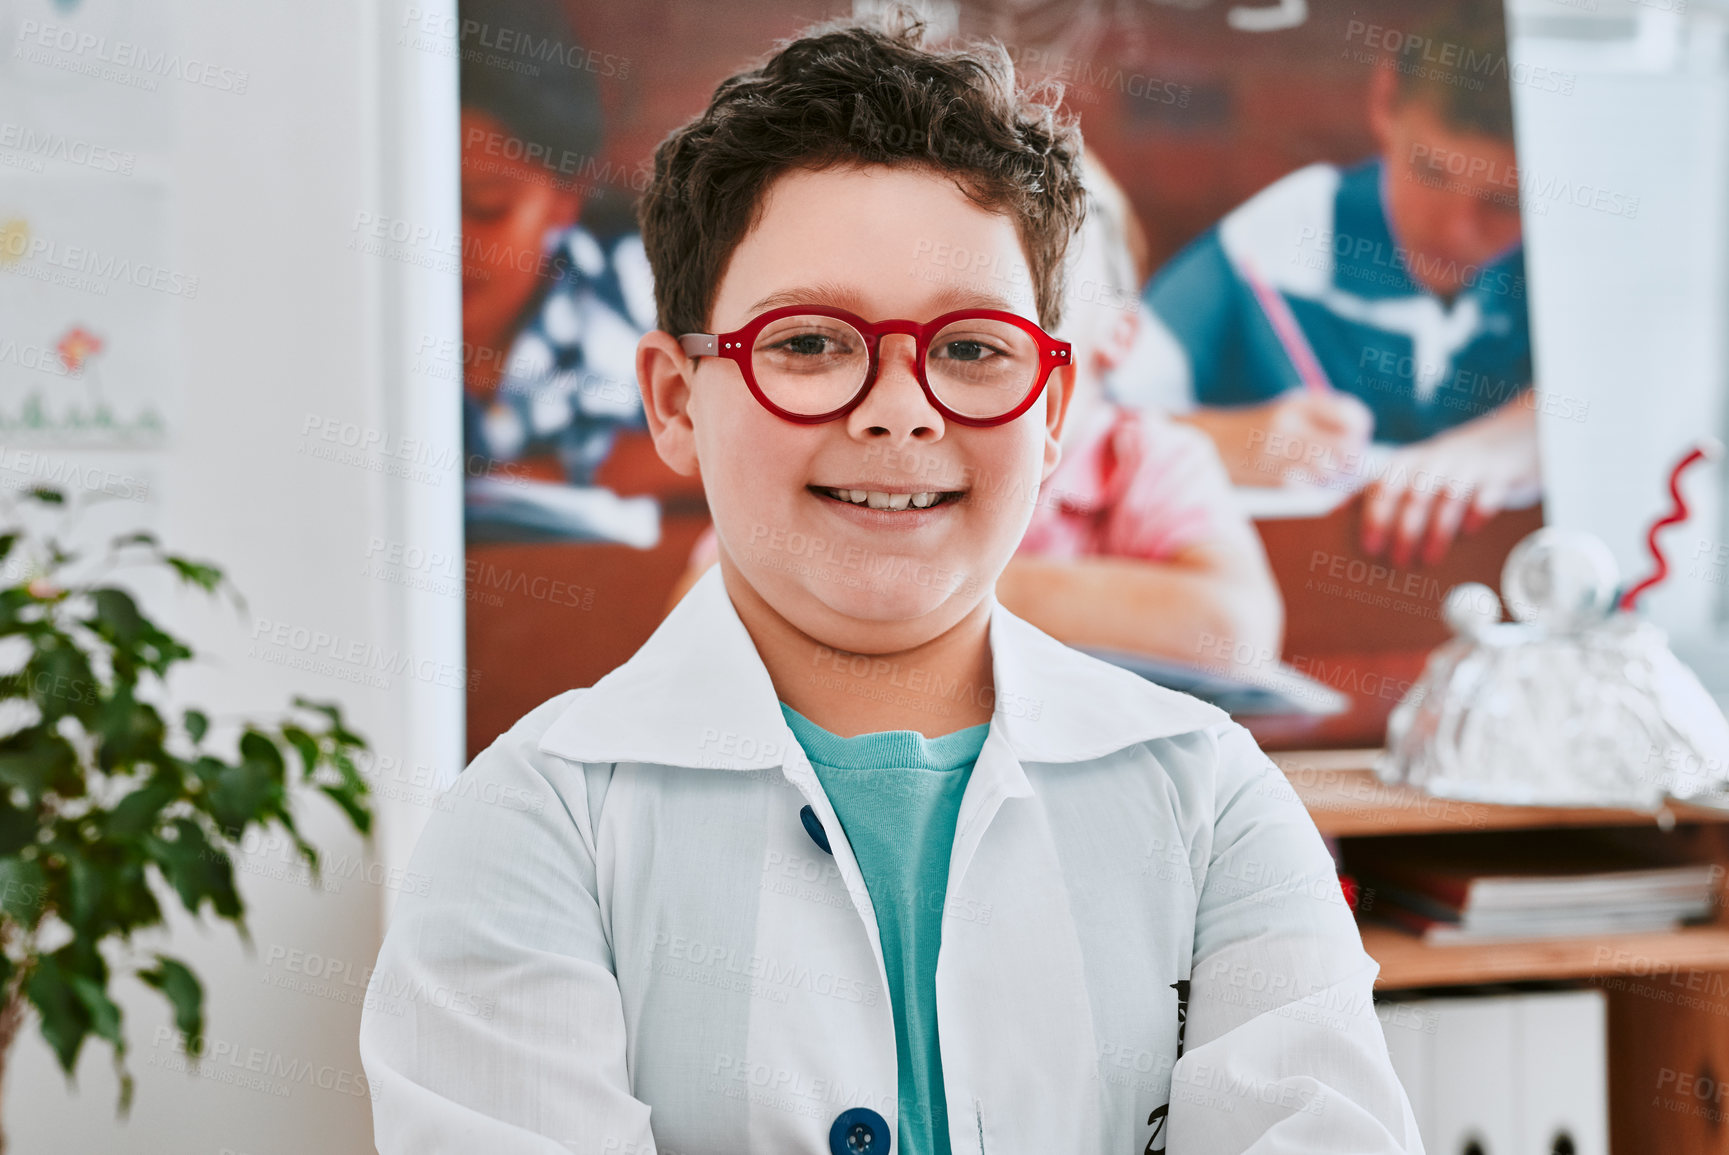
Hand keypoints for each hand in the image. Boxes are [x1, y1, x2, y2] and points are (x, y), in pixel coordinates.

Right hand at [1180, 391, 1372, 486]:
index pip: (1354, 417)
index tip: (1351, 439)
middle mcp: (1291, 423)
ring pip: (1330, 471)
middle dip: (1349, 460)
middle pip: (1347, 448)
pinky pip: (1309, 488)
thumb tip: (1360, 446)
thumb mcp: (1288, 412)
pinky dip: (1309, 489)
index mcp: (1300, 403)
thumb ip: (1322, 421)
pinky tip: (1297, 483)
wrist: (1206, 441)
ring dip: (1330, 477)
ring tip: (1317, 474)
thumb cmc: (1256, 430)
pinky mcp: (1270, 477)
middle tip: (1340, 464)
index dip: (1359, 432)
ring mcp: (1280, 451)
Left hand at [1361, 394, 1540, 567]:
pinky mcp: (1499, 475)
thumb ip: (1377, 489)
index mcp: (1409, 463)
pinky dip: (1478, 512)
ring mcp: (1469, 467)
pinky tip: (1470, 531)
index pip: (1385, 486)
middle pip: (1415, 495)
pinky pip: (1488, 493)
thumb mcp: (1410, 471)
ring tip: (1429, 558)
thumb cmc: (1446, 467)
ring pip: (1449, 497)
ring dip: (1437, 530)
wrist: (1506, 440)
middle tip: (1398, 562)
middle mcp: (1436, 462)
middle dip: (1404, 530)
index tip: (1369, 546)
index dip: (1375, 517)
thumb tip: (1337, 510)